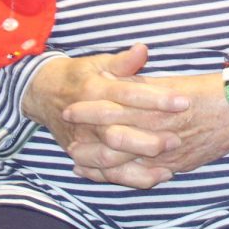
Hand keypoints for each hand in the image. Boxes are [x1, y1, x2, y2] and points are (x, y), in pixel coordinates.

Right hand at [21, 43, 187, 187]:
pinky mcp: (82, 157)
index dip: (157, 99)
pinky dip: (129, 179)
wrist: (44, 93)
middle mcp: (88, 120)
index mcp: (95, 91)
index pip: (128, 95)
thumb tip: (142, 50)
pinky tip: (156, 177)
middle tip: (177, 138)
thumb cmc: (81, 75)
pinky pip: (104, 174)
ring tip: (171, 164)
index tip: (183, 102)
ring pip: (110, 159)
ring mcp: (83, 142)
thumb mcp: (99, 62)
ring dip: (140, 164)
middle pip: (117, 134)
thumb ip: (123, 61)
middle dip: (148, 139)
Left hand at [69, 69, 228, 176]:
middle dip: (87, 141)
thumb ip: (146, 84)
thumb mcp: (176, 80)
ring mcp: (168, 152)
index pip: (114, 108)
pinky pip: (145, 177)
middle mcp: (159, 131)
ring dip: (98, 163)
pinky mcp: (178, 164)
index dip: (89, 110)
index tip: (70, 108)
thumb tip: (120, 80)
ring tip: (78, 162)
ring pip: (125, 163)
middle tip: (67, 141)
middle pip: (113, 139)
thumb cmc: (213, 89)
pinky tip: (111, 175)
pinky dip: (124, 177)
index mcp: (156, 106)